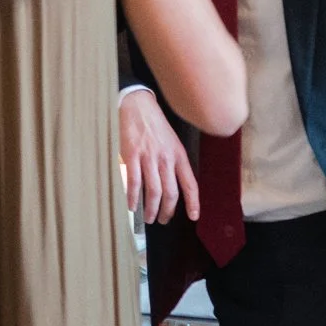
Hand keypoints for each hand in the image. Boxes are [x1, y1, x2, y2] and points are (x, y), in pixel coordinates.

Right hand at [118, 88, 198, 223]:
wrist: (137, 105)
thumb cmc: (154, 124)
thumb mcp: (172, 141)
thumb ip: (172, 162)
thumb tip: (171, 184)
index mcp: (179, 155)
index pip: (190, 183)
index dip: (193, 202)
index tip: (193, 216)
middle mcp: (166, 158)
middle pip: (171, 192)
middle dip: (167, 211)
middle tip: (162, 220)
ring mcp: (149, 157)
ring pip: (154, 191)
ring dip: (151, 209)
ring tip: (148, 217)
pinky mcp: (132, 155)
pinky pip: (135, 183)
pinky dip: (133, 197)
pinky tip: (132, 205)